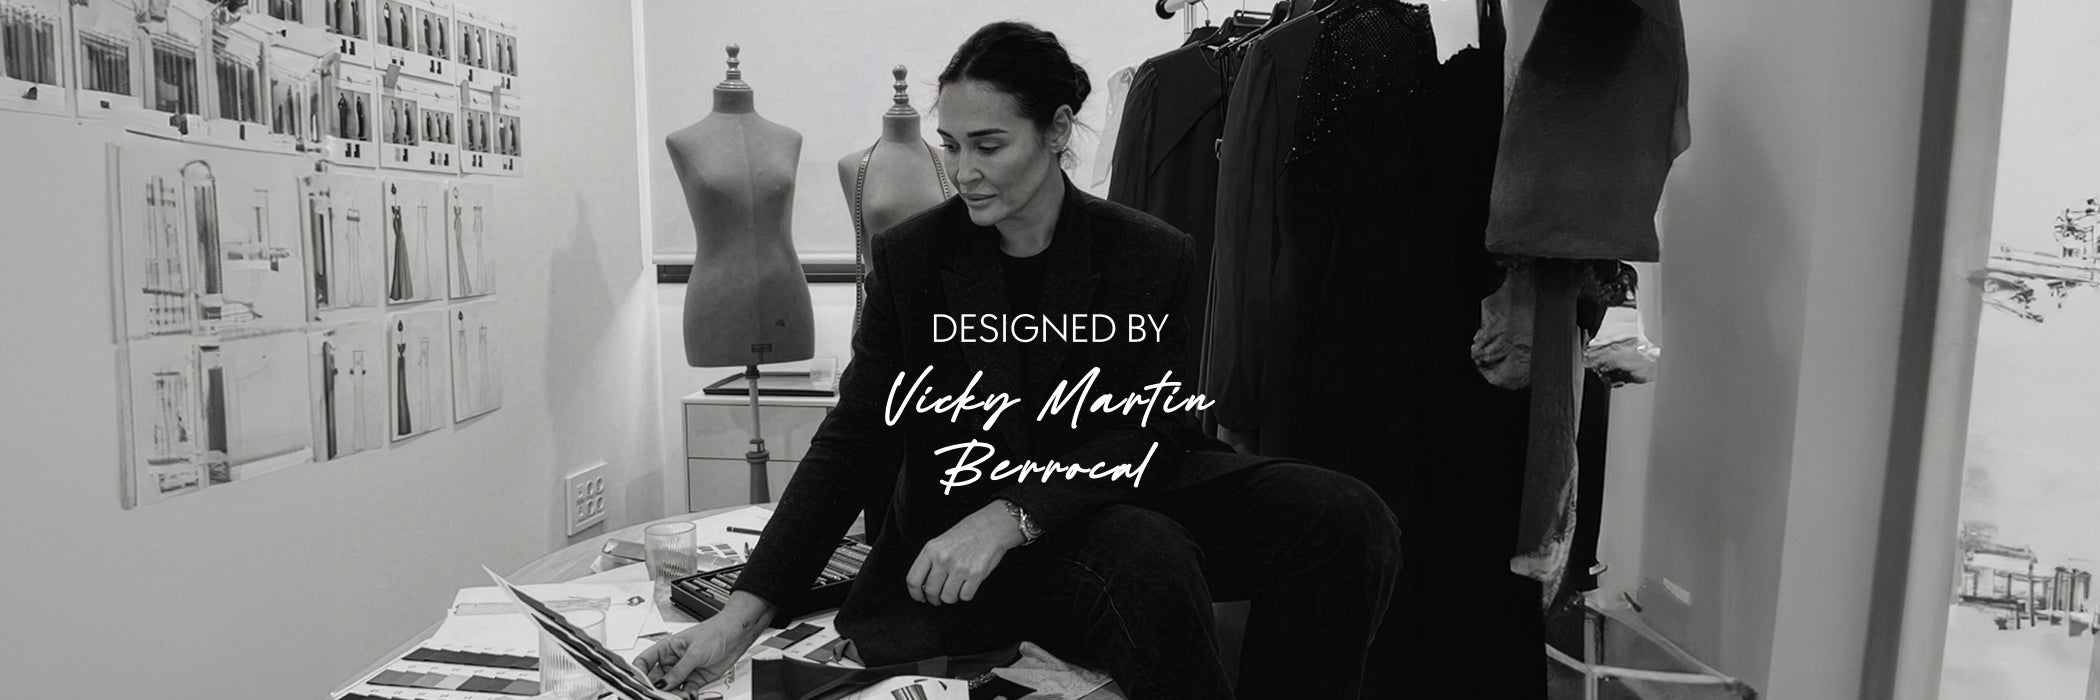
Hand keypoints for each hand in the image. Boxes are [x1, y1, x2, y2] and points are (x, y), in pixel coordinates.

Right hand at [635, 593, 772, 691]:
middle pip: (656, 679)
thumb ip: (679, 670)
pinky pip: (685, 692)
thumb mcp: (695, 652)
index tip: (639, 684)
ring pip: (670, 688)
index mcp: (666, 648)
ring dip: (672, 694)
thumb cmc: (715, 632)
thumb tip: (663, 684)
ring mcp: (683, 671)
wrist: (737, 635)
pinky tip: (688, 695)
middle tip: (658, 695)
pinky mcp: (695, 679)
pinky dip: (685, 696)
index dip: (638, 673)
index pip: (644, 662)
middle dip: (655, 689)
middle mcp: (672, 661)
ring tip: (677, 697)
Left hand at [906, 501, 1026, 605]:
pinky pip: (965, 596)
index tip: (920, 597)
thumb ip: (930, 562)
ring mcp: (959, 567)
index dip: (915, 593)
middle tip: (938, 598)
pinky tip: (967, 584)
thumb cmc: (967, 533)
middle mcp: (943, 559)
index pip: (913, 580)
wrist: (991, 526)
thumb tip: (923, 586)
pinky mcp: (975, 574)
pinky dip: (966, 594)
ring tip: (955, 589)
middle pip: (931, 591)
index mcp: (931, 550)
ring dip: (951, 597)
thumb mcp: (941, 542)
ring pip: (948, 597)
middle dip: (934, 599)